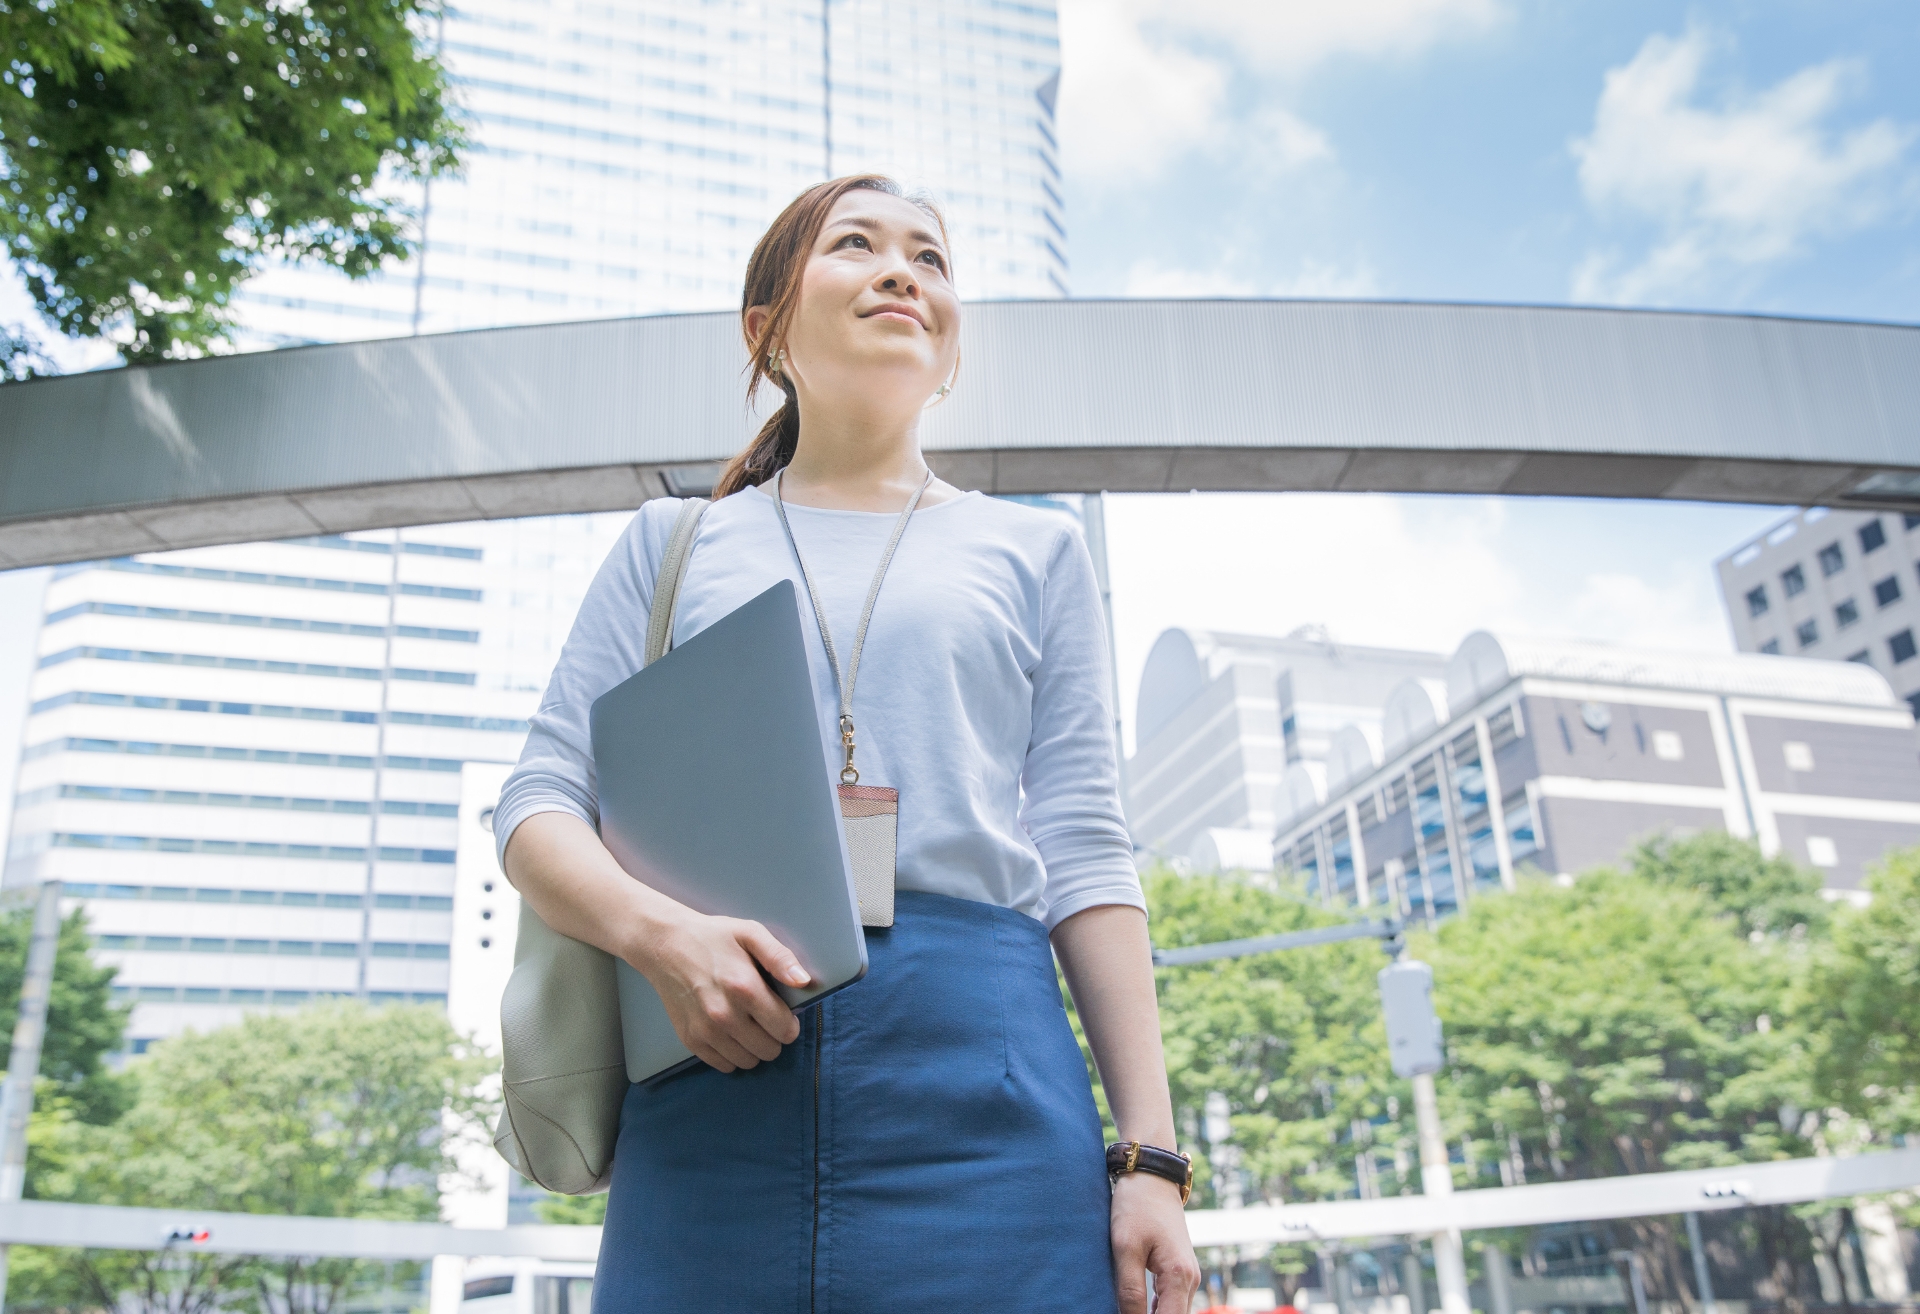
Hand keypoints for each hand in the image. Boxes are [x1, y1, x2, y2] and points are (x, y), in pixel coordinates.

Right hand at [630, 910, 810, 1071]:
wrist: (665, 945)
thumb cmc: (713, 937)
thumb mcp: (750, 933)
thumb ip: (780, 957)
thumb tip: (803, 981)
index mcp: (744, 988)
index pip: (785, 1029)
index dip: (789, 1022)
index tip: (782, 1012)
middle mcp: (724, 1015)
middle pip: (769, 1050)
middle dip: (773, 1036)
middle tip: (763, 1017)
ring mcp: (705, 1031)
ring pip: (748, 1062)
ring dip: (753, 1047)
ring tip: (746, 1024)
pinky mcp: (690, 1040)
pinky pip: (724, 1066)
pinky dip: (731, 1054)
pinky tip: (729, 1032)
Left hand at [1111, 1170, 1200, 1313]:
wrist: (1151, 1176)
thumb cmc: (1136, 1207)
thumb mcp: (1125, 1248)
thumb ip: (1130, 1291)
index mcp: (1179, 1277)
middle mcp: (1190, 1280)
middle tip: (1121, 1312)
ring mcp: (1187, 1275)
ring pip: (1174, 1312)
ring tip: (1126, 1311)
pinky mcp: (1179, 1270)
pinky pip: (1171, 1302)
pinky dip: (1157, 1310)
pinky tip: (1137, 1310)